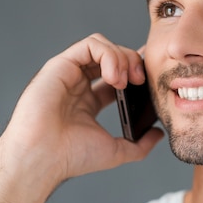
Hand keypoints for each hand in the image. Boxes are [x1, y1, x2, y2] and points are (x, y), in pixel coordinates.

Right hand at [0, 33, 163, 189]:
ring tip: (127, 80)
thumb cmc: (70, 157)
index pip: (117, 76)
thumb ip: (139, 145)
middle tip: (141, 80)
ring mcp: (69, 73)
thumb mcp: (115, 151)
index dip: (136, 71)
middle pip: (112, 57)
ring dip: (122, 57)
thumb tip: (158, 135)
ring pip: (102, 46)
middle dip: (133, 62)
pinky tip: (115, 76)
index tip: (150, 79)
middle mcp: (78, 84)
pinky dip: (109, 54)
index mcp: (88, 102)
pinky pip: (90, 45)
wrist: (44, 158)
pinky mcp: (60, 65)